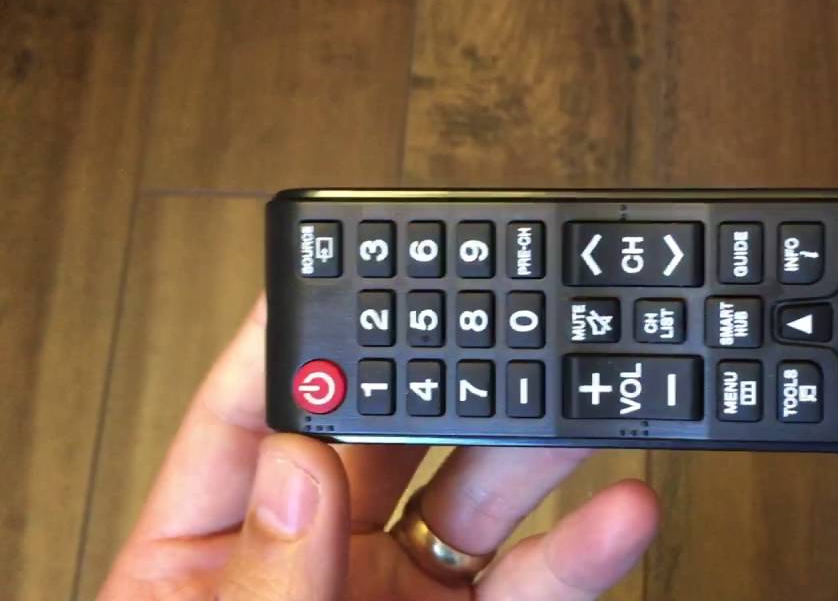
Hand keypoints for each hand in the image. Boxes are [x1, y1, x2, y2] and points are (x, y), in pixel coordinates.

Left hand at [98, 297, 658, 599]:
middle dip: (443, 378)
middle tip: (496, 320)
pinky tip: (621, 512)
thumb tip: (301, 462)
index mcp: (208, 556)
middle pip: (384, 441)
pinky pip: (529, 590)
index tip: (347, 276)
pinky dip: (583, 554)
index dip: (296, 342)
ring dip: (534, 446)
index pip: (251, 422)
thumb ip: (266, 580)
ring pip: (475, 502)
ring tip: (584, 392)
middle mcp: (310, 565)